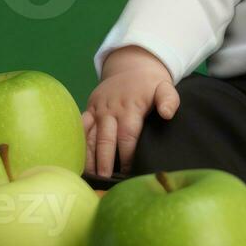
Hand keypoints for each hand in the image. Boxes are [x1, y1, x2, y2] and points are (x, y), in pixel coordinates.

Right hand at [83, 46, 179, 175]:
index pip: (127, 136)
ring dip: (88, 156)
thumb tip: (167, 114)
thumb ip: (169, 100)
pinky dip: (77, 143)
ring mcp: (97, 109)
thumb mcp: (165, 87)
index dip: (127, 156)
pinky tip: (77, 159)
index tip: (129, 173)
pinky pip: (80, 127)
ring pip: (89, 135)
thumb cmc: (151, 84)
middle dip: (105, 160)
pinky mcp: (89, 109)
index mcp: (130, 108)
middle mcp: (110, 110)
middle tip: (105, 179)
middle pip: (105, 139)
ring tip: (90, 176)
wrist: (132, 66)